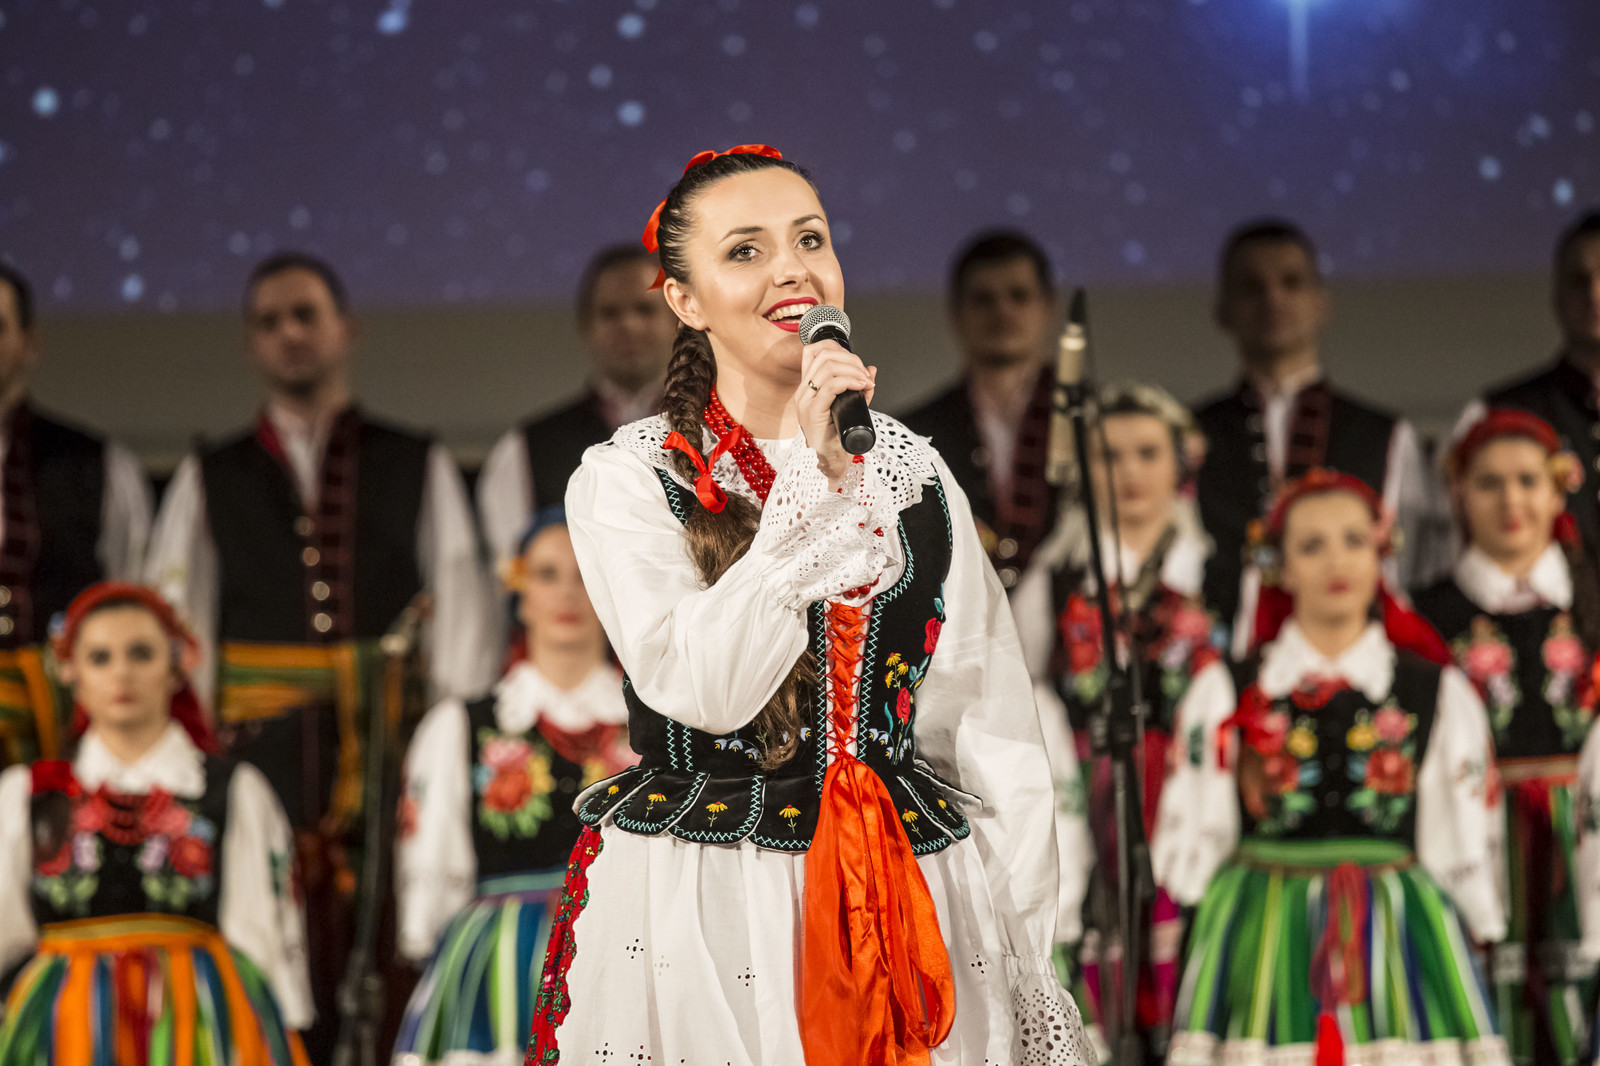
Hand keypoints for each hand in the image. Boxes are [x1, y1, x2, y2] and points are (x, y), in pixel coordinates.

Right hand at [795, 339, 875, 482]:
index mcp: (807, 387)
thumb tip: (872, 369)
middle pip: (824, 355)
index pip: (814, 350)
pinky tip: (861, 386)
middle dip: (851, 359)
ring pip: (828, 367)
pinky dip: (850, 381)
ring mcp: (805, 401)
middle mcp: (802, 392)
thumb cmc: (838, 435)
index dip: (838, 349)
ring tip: (866, 381)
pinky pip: (831, 386)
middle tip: (865, 374)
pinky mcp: (813, 412)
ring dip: (853, 370)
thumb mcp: (852, 405)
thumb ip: (859, 387)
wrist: (832, 460)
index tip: (856, 363)